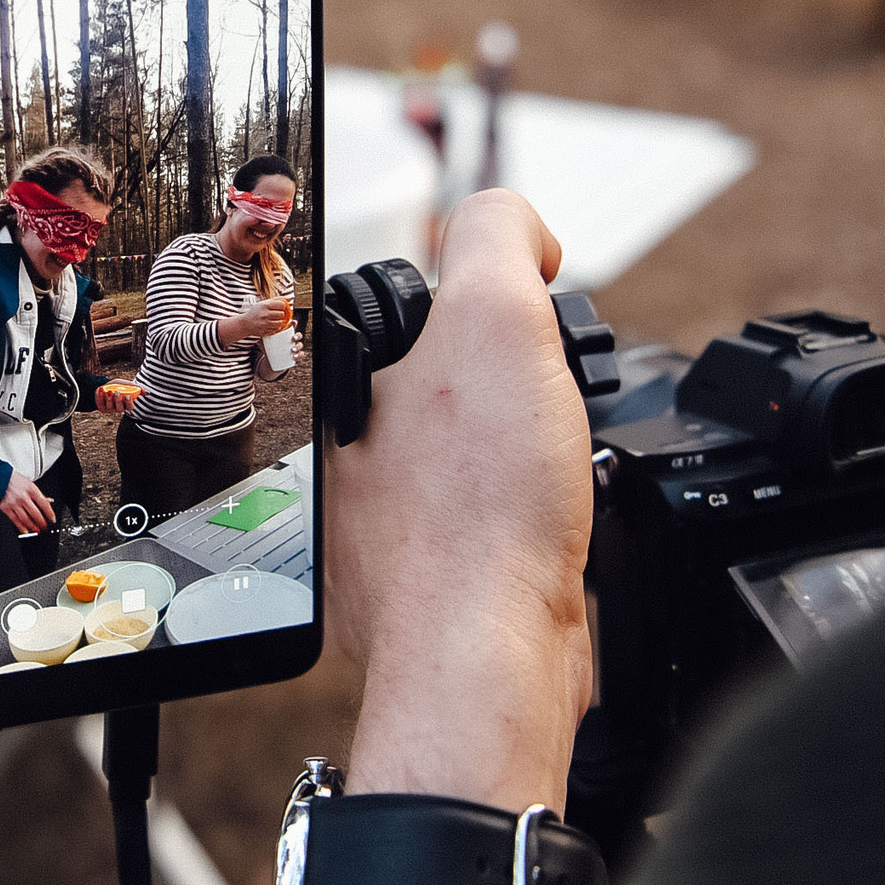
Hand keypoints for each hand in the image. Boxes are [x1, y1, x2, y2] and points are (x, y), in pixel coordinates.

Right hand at [0, 469, 54, 534]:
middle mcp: (23, 497)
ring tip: (37, 530)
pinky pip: (15, 520)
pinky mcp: (6, 508)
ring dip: (33, 526)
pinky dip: (21, 527)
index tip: (52, 519)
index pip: (44, 503)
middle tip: (45, 527)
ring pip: (26, 518)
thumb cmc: (14, 480)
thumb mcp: (29, 484)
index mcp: (31, 489)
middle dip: (41, 522)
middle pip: (35, 513)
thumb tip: (50, 501)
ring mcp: (14, 503)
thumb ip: (39, 494)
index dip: (49, 513)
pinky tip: (25, 530)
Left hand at [95, 385, 138, 417]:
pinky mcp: (102, 408)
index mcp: (126, 405)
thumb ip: (138, 388)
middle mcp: (119, 409)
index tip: (128, 396)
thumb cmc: (119, 386)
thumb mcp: (128, 385)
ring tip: (108, 391)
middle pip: (119, 408)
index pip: (130, 407)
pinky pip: (100, 404)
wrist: (105, 386)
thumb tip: (147, 393)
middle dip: (118, 401)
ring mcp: (110, 410)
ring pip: (110, 407)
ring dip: (109, 399)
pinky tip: (101, 390)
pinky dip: (100, 396)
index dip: (129, 403)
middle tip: (117, 392)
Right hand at [220, 295, 290, 345]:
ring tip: (274, 320)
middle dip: (280, 314)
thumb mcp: (263, 303)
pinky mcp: (266, 331)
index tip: (279, 307)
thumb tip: (290, 299)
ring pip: (280, 323)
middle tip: (275, 314)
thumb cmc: (255, 312)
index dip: (282, 306)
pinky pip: (277, 329)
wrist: (245, 324)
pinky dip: (275, 327)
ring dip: (279, 321)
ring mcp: (265, 324)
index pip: (281, 304)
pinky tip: (270, 325)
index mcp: (264, 305)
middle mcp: (265, 314)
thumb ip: (276, 300)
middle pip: (282, 314)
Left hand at [323, 189, 591, 798]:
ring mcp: (385, 522)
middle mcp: (346, 452)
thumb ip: (497, 238)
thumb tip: (521, 229)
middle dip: (515, 387)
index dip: (497, 308)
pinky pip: (489, 522)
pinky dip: (529, 521)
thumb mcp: (495, 317)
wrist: (491, 656)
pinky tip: (543, 528)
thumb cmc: (482, 509)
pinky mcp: (428, 581)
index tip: (532, 339)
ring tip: (542, 477)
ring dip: (526, 457)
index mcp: (341, 385)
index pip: (421, 304)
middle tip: (540, 418)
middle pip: (454, 376)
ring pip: (475, 452)